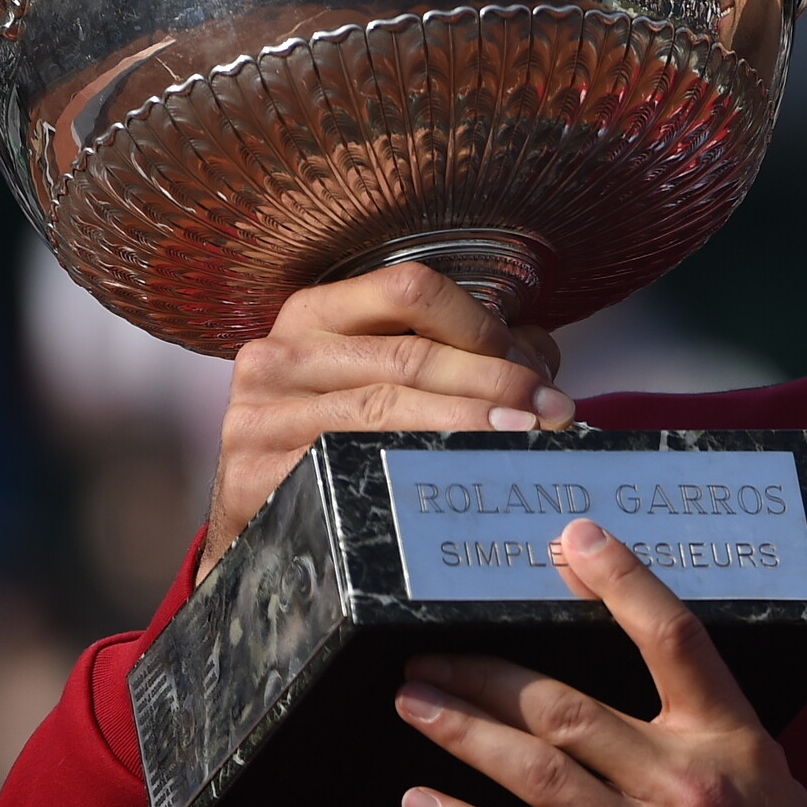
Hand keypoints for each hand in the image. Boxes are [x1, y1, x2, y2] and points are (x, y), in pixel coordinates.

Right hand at [203, 264, 570, 570]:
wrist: (257, 517)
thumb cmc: (339, 436)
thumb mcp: (384, 377)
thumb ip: (459, 355)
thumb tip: (538, 360)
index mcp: (316, 312)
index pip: (410, 290)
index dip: (482, 325)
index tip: (534, 368)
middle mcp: (280, 353)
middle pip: (409, 354)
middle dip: (495, 381)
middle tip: (551, 411)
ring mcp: (261, 414)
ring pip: (385, 409)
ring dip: (469, 423)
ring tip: (523, 438)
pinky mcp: (255, 474)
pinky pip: (351, 464)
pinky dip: (416, 468)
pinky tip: (458, 478)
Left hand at [391, 519, 806, 806]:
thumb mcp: (775, 789)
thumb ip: (709, 745)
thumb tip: (642, 706)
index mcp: (733, 742)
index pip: (674, 638)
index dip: (621, 582)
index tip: (573, 539)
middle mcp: (686, 783)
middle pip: (567, 706)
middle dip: (487, 671)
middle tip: (431, 649)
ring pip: (535, 771)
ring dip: (463, 732)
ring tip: (413, 701)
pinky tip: (421, 804)